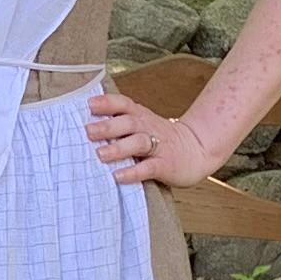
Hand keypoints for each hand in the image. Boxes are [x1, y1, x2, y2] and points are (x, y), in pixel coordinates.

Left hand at [86, 90, 213, 186]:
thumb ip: (120, 122)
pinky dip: (133, 172)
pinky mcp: (166, 165)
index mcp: (141, 116)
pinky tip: (118, 176)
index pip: (124, 104)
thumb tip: (83, 124)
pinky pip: (149, 167)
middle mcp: (149, 128)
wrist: (196, 150)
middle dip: (108, 126)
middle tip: (88, 132)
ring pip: (138, 143)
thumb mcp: (143, 124)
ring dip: (118, 148)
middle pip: (128, 122)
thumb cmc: (160, 139)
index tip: (88, 105)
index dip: (107, 103)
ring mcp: (159, 146)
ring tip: (100, 155)